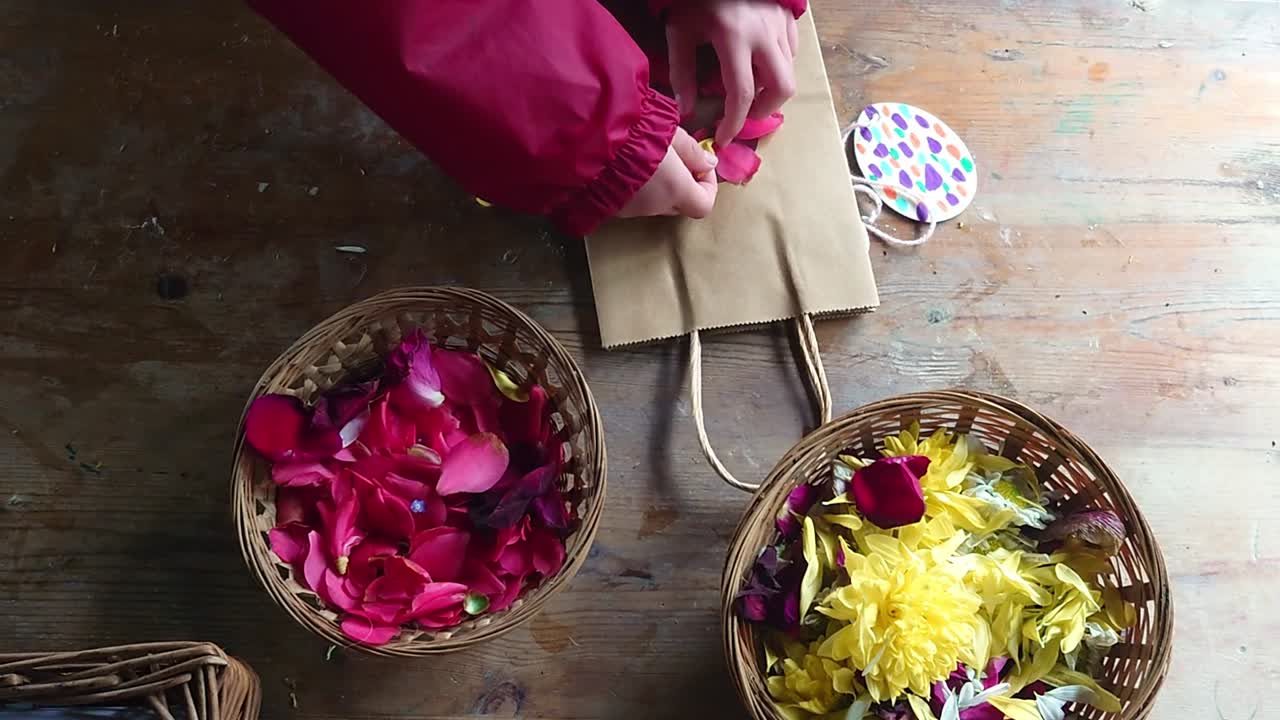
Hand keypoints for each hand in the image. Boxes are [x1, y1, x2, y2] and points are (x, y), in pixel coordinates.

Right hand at [618, 127, 718, 219]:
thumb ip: (693, 151)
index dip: (708, 187)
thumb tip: (709, 162)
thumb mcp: (670, 134)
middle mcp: (656, 206)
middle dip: (684, 184)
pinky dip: (639, 188)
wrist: (588, 145)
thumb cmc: (633, 135)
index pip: (704, 205)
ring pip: (657, 202)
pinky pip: (635, 201)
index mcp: (675, 191)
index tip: (701, 166)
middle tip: (677, 159)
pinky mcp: (613, 208)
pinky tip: (628, 165)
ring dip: (660, 185)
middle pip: (681, 205)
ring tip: (648, 156)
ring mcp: (633, 210)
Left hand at [665, 0, 798, 145]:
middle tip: (744, 115)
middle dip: (764, 110)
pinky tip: (757, 65)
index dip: (734, 123)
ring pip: (789, 71)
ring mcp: (780, 25)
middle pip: (782, 88)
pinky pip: (791, 52)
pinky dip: (777, 67)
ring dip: (770, 89)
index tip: (724, 138)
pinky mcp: (787, 18)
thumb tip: (687, 110)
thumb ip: (682, 73)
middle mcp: (764, 34)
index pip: (742, 94)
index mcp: (734, 38)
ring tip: (748, 89)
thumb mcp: (680, 32)